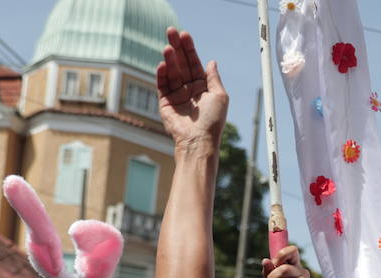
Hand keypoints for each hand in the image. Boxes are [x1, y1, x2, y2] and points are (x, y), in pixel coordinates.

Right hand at [157, 29, 228, 149]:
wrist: (198, 141)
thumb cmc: (212, 121)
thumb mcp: (219, 96)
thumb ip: (213, 78)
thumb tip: (211, 61)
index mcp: (203, 87)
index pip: (194, 63)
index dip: (190, 49)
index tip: (184, 35)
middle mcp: (189, 90)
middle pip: (181, 64)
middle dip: (176, 48)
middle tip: (170, 31)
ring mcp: (177, 96)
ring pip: (172, 73)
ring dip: (169, 59)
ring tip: (167, 48)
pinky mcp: (166, 104)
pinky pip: (162, 85)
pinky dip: (161, 75)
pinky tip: (163, 64)